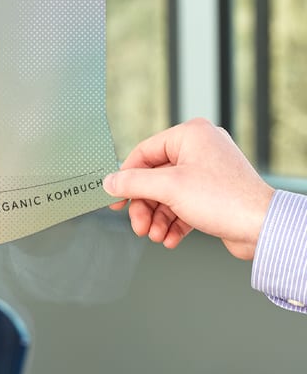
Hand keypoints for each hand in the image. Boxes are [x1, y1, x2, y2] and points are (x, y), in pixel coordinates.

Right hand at [104, 118, 274, 259]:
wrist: (264, 228)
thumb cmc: (226, 200)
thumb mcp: (168, 187)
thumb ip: (133, 183)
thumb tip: (109, 182)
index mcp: (191, 135)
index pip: (144, 153)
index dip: (126, 178)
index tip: (115, 199)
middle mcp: (200, 149)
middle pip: (155, 178)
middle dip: (145, 207)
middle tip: (138, 225)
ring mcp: (208, 172)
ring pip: (168, 195)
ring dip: (158, 218)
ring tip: (156, 236)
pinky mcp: (214, 193)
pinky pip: (184, 205)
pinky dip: (174, 222)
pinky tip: (170, 238)